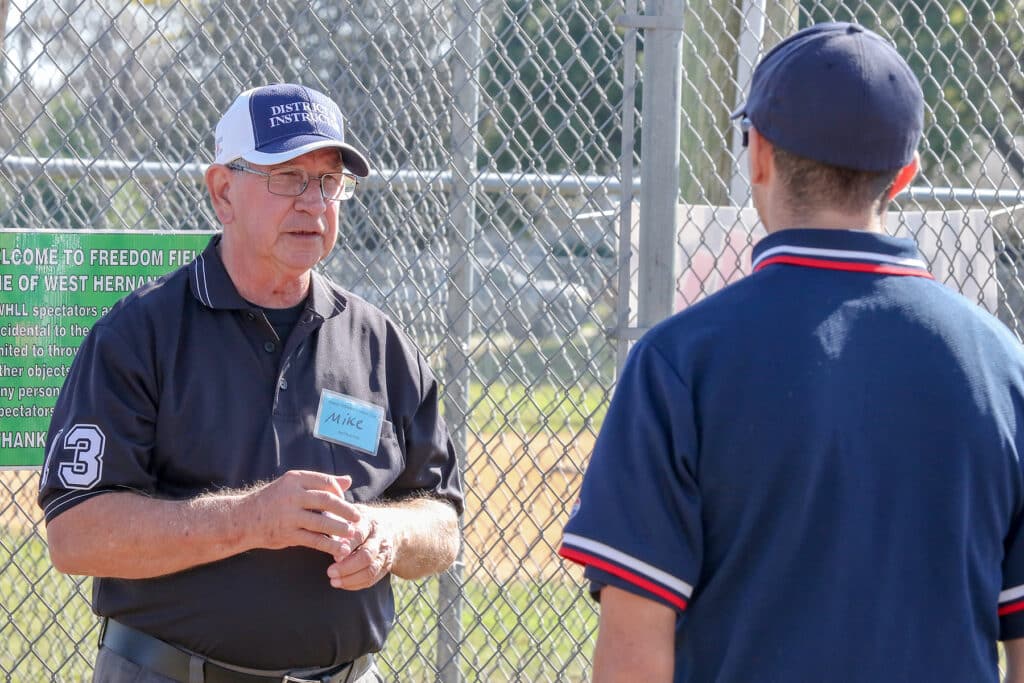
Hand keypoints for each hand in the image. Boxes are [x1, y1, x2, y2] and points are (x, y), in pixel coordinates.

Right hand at [241, 470, 359, 557]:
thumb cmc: (272, 501)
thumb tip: (348, 480)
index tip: (345, 501)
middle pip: (327, 500)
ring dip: (340, 529)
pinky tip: (340, 549)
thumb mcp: (293, 486)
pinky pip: (314, 539)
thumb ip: (320, 483)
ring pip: (322, 521)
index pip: (326, 482)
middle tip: (358, 517)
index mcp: (295, 479)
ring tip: (352, 534)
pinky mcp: (287, 534)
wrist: (242, 519)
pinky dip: (329, 545)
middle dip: (346, 510)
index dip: (340, 492)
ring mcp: (289, 515)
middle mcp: (292, 495)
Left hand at [326, 505, 395, 589]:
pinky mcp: (384, 567)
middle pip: (366, 556)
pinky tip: (342, 584)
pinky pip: (371, 580)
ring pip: (370, 570)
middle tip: (330, 572)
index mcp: (369, 523)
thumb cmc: (361, 521)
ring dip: (351, 579)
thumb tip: (322, 527)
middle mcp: (380, 539)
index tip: (334, 555)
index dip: (347, 546)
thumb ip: (337, 521)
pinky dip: (356, 584)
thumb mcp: (351, 515)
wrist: (389, 528)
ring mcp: (384, 555)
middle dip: (347, 567)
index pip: (360, 535)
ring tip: (333, 581)